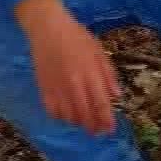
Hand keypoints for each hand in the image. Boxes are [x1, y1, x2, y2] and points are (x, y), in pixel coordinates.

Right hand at [16, 0, 121, 134]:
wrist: (48, 28)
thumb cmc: (76, 37)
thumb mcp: (99, 51)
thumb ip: (108, 74)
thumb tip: (117, 95)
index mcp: (90, 74)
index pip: (100, 104)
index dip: (106, 120)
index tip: (110, 129)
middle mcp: (74, 85)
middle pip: (85, 114)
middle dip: (93, 126)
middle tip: (98, 131)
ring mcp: (57, 88)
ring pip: (68, 116)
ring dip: (78, 123)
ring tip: (84, 122)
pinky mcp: (44, 88)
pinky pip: (52, 110)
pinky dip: (60, 117)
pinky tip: (66, 114)